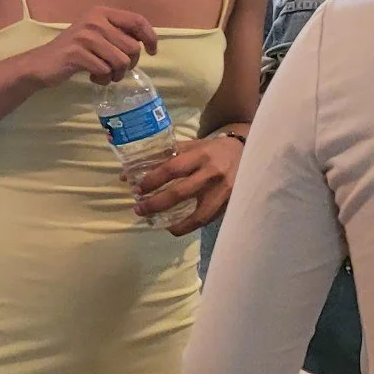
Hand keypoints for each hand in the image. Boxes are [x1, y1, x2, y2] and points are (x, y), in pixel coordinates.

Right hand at [28, 7, 157, 88]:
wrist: (41, 64)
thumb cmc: (73, 51)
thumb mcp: (96, 35)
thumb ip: (117, 33)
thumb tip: (145, 41)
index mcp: (101, 12)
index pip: (137, 21)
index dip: (150, 37)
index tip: (152, 52)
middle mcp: (94, 20)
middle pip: (132, 47)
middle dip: (129, 64)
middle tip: (117, 70)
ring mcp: (85, 36)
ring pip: (121, 61)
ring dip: (116, 74)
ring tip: (105, 75)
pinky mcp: (77, 53)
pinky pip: (105, 71)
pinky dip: (102, 79)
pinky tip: (92, 77)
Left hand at [129, 130, 243, 233]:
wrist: (245, 152)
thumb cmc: (211, 150)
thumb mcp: (191, 146)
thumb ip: (163, 157)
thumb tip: (128, 172)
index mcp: (200, 155)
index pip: (171, 169)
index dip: (152, 181)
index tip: (136, 189)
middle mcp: (213, 173)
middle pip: (180, 193)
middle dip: (156, 204)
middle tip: (139, 209)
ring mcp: (224, 191)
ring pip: (198, 215)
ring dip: (175, 223)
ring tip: (158, 224)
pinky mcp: (230, 204)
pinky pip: (208, 220)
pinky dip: (191, 226)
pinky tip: (176, 227)